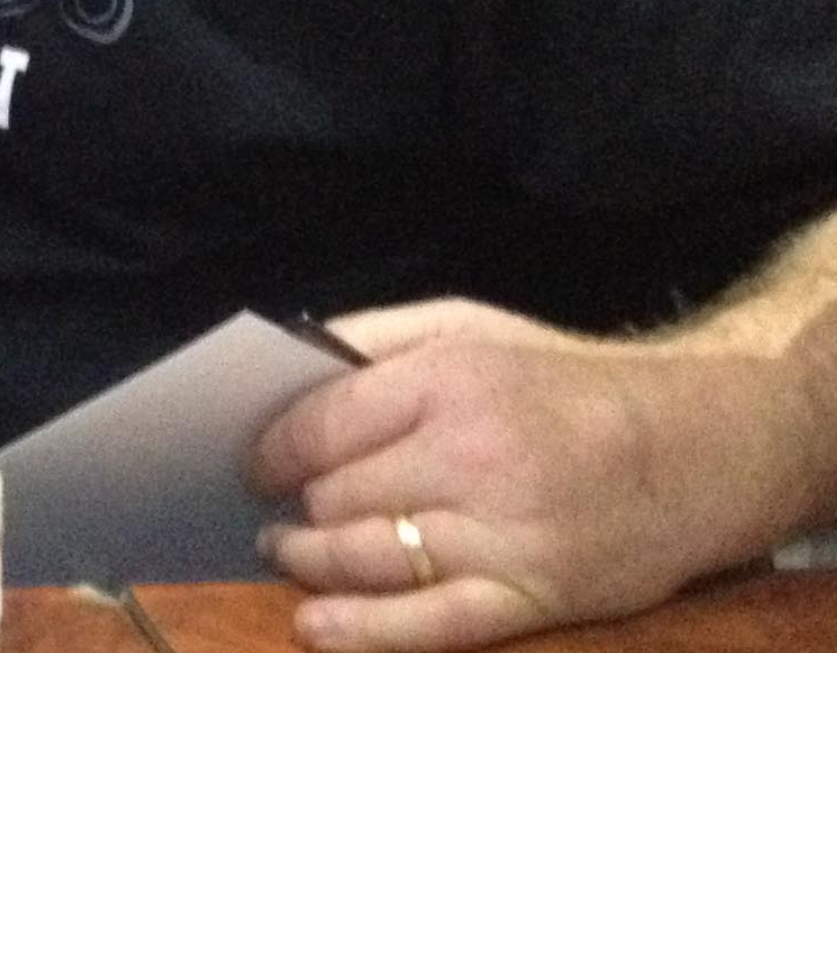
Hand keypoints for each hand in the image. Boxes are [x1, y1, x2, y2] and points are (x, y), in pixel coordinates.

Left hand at [246, 298, 818, 648]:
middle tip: (275, 511)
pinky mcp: (535, 595)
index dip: (269, 453)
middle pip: (335, 497)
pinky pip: (428, 624)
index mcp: (453, 380)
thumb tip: (287, 364)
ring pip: (367, 559)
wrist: (705, 446)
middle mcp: (476, 456)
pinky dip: (362, 631)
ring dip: (310, 562)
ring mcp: (506, 533)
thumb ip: (376, 339)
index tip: (254, 466)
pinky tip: (317, 626)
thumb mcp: (472, 326)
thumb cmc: (570, 384)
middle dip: (296, 507)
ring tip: (287, 552)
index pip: (318, 426)